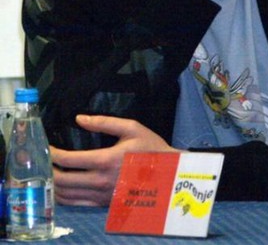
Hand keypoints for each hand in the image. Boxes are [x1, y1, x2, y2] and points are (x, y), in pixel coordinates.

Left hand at [51, 114, 177, 206]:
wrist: (167, 174)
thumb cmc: (150, 147)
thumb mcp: (132, 128)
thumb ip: (104, 122)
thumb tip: (80, 118)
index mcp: (105, 160)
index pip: (69, 160)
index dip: (52, 153)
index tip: (46, 146)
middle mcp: (100, 181)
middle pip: (62, 181)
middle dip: (48, 170)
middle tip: (43, 160)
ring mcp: (101, 196)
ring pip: (67, 196)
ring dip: (53, 185)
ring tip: (50, 172)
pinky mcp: (104, 204)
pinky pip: (77, 204)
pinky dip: (64, 196)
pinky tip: (63, 186)